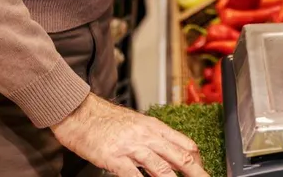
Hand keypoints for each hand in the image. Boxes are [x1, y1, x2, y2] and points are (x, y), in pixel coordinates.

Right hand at [52, 93, 207, 176]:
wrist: (79, 112)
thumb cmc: (105, 120)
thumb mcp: (136, 125)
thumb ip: (154, 140)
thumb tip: (170, 159)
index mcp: (154, 127)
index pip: (185, 144)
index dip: (198, 160)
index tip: (203, 170)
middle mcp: (147, 136)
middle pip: (180, 156)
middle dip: (196, 173)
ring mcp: (132, 146)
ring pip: (161, 168)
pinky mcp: (115, 157)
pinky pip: (133, 176)